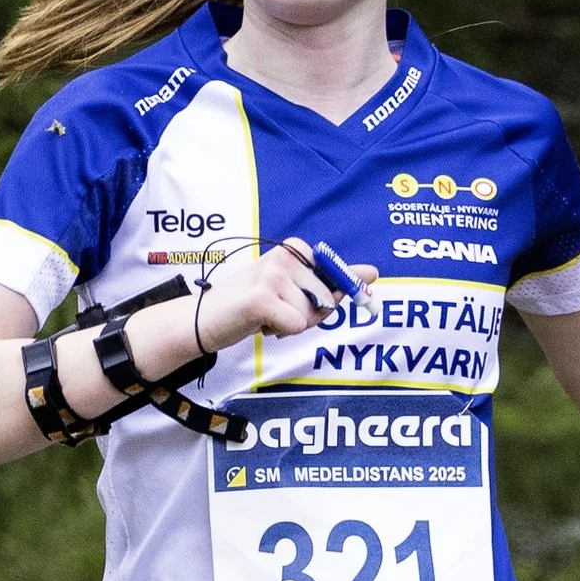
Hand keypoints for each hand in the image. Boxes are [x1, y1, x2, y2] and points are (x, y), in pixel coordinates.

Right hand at [197, 238, 377, 351]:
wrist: (206, 320)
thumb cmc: (252, 305)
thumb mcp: (295, 288)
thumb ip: (333, 280)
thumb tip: (373, 273)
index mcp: (295, 248)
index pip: (336, 282)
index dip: (321, 301)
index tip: (294, 299)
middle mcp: (285, 255)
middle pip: (326, 302)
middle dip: (306, 316)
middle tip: (275, 310)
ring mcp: (272, 274)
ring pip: (310, 317)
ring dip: (290, 325)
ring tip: (264, 315)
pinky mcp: (261, 298)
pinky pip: (296, 326)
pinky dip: (280, 332)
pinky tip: (258, 323)